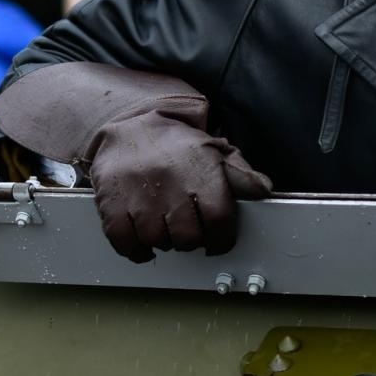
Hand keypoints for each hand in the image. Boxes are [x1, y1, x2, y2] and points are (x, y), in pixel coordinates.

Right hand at [87, 109, 272, 262]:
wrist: (130, 125)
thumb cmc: (176, 145)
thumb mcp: (214, 151)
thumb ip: (240, 174)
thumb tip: (264, 189)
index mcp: (199, 171)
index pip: (219, 220)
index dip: (221, 239)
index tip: (217, 241)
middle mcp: (170, 183)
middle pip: (188, 238)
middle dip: (191, 240)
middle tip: (188, 230)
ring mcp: (138, 194)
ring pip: (157, 241)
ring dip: (164, 242)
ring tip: (165, 228)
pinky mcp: (111, 202)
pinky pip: (125, 241)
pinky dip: (136, 249)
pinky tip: (143, 242)